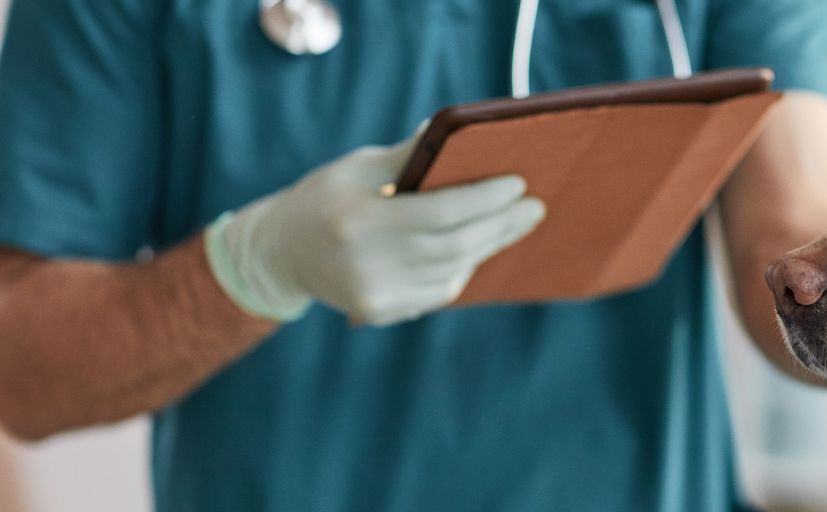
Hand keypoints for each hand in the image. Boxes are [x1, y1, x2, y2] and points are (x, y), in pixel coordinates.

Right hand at [205, 132, 544, 324]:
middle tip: (534, 207)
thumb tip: (459, 131)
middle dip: (501, 225)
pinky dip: (463, 267)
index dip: (485, 199)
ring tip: (514, 223)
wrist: (280, 253)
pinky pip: (438, 291)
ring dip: (488, 246)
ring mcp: (374, 295)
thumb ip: (409, 155)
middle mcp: (366, 264)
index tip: (518, 184)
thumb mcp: (357, 167)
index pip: (440, 212)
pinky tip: (478, 247)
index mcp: (359, 220)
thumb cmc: (325, 198)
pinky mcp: (381, 313)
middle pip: (454, 246)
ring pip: (452, 272)